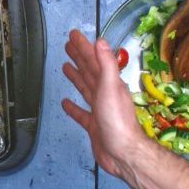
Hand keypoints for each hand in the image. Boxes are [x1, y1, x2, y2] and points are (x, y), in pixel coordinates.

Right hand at [60, 30, 151, 180]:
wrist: (122, 152)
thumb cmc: (117, 120)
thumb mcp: (111, 87)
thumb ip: (106, 64)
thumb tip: (100, 41)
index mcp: (109, 84)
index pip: (94, 60)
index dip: (84, 47)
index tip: (73, 35)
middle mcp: (105, 94)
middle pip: (89, 71)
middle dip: (79, 57)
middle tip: (68, 45)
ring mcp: (99, 110)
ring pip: (85, 89)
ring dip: (76, 77)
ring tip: (65, 67)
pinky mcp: (93, 126)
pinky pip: (81, 114)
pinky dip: (73, 107)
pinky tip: (65, 103)